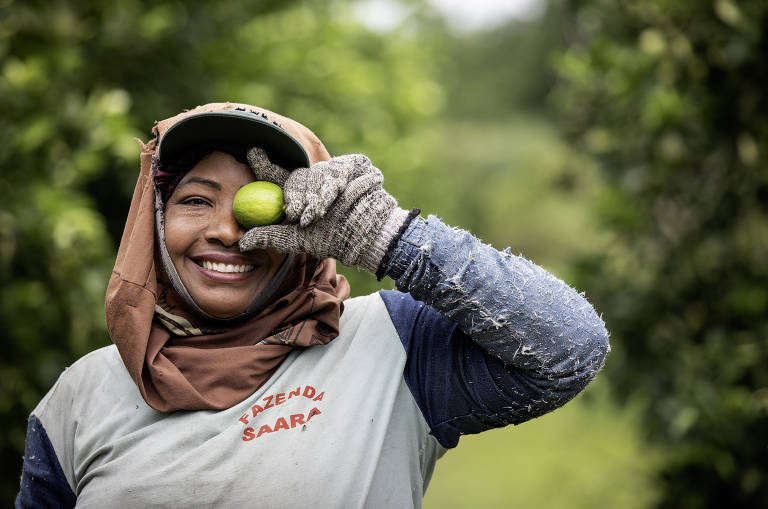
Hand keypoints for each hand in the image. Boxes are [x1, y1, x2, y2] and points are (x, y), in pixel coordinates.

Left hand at [239, 148, 410, 273]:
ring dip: (319, 197)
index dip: (264, 164)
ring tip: (318, 214)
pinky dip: (339, 185)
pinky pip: (341, 170)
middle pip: (299, 178)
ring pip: (320, 176)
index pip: (278, 176)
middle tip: (295, 213)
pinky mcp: (355, 165)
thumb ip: (272, 236)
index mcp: (301, 194)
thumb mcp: (299, 240)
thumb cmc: (334, 239)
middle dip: (297, 196)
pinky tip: (342, 194)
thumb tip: (242, 242)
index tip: (251, 152)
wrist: (369, 234)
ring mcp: (336, 171)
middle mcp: (315, 180)